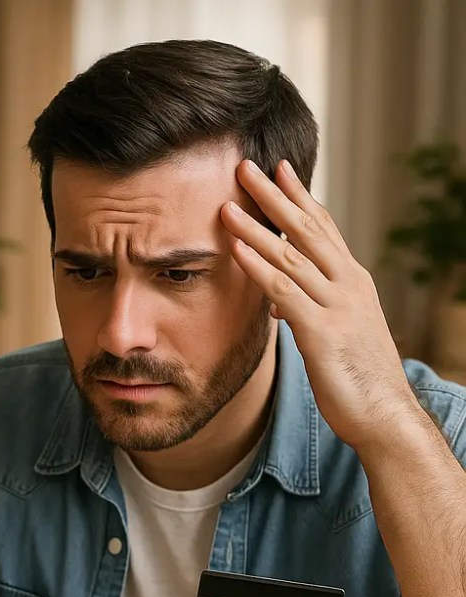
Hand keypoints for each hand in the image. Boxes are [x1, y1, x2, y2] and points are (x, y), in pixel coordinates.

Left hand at [221, 159, 419, 452]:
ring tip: (227, 202)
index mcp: (352, 282)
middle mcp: (348, 284)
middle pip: (306, 229)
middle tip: (245, 166)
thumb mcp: (331, 336)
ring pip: (290, 255)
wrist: (384, 414)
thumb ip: (307, 312)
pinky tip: (237, 249)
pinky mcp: (322, 330)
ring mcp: (337, 304)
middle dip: (274, 196)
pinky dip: (259, 267)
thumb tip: (278, 303)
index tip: (278, 171)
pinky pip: (285, 291)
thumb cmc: (358, 379)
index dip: (299, 198)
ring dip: (256, 226)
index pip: (324, 228)